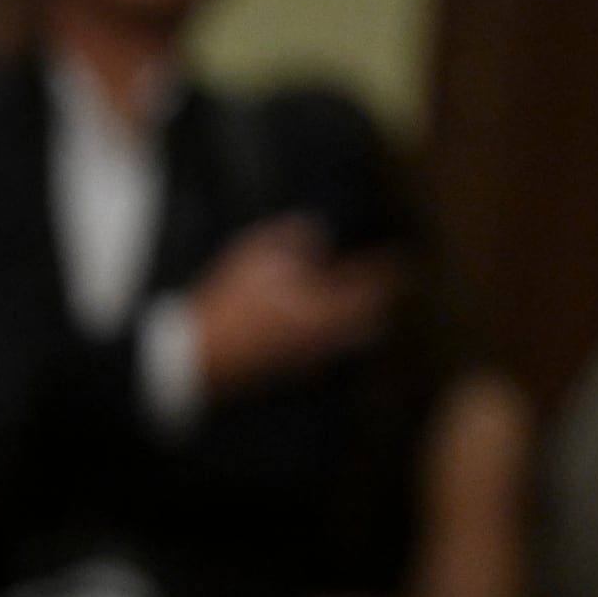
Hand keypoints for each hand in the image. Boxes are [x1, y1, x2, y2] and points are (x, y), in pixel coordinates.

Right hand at [190, 214, 400, 393]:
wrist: (194, 356)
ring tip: (359, 310)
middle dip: (379, 303)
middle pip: (367, 322)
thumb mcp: (256, 256)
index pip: (370, 285)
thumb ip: (293, 238)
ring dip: (356, 322)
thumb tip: (316, 229)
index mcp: (325, 307)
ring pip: (345, 339)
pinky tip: (315, 325)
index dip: (387, 269)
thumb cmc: (229, 304)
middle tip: (387, 289)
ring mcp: (304, 355)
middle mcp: (324, 335)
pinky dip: (329, 334)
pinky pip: (321, 349)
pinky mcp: (284, 367)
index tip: (403, 258)